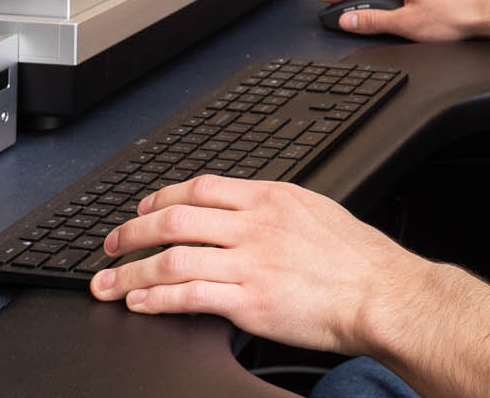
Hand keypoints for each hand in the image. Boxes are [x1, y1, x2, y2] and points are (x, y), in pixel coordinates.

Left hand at [92, 175, 408, 350]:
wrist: (381, 293)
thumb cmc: (359, 260)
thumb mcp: (316, 213)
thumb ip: (278, 211)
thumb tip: (249, 214)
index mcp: (271, 198)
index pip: (201, 187)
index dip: (162, 198)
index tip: (144, 209)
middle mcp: (254, 225)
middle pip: (175, 218)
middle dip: (132, 232)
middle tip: (111, 244)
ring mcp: (249, 262)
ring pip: (171, 258)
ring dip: (130, 271)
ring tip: (108, 283)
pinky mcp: (248, 300)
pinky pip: (188, 295)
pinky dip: (155, 299)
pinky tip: (140, 303)